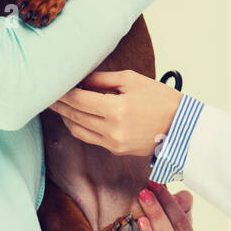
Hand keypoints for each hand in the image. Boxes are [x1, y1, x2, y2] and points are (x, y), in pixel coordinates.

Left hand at [50, 70, 182, 156]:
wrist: (183, 127)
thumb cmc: (161, 99)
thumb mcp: (132, 80)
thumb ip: (102, 80)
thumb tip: (80, 79)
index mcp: (116, 109)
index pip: (78, 100)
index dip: (62, 93)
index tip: (52, 84)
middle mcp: (111, 130)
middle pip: (74, 116)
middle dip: (59, 105)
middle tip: (47, 93)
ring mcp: (113, 143)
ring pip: (77, 130)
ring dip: (65, 117)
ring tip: (58, 105)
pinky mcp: (116, 150)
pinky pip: (90, 138)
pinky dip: (79, 126)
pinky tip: (75, 116)